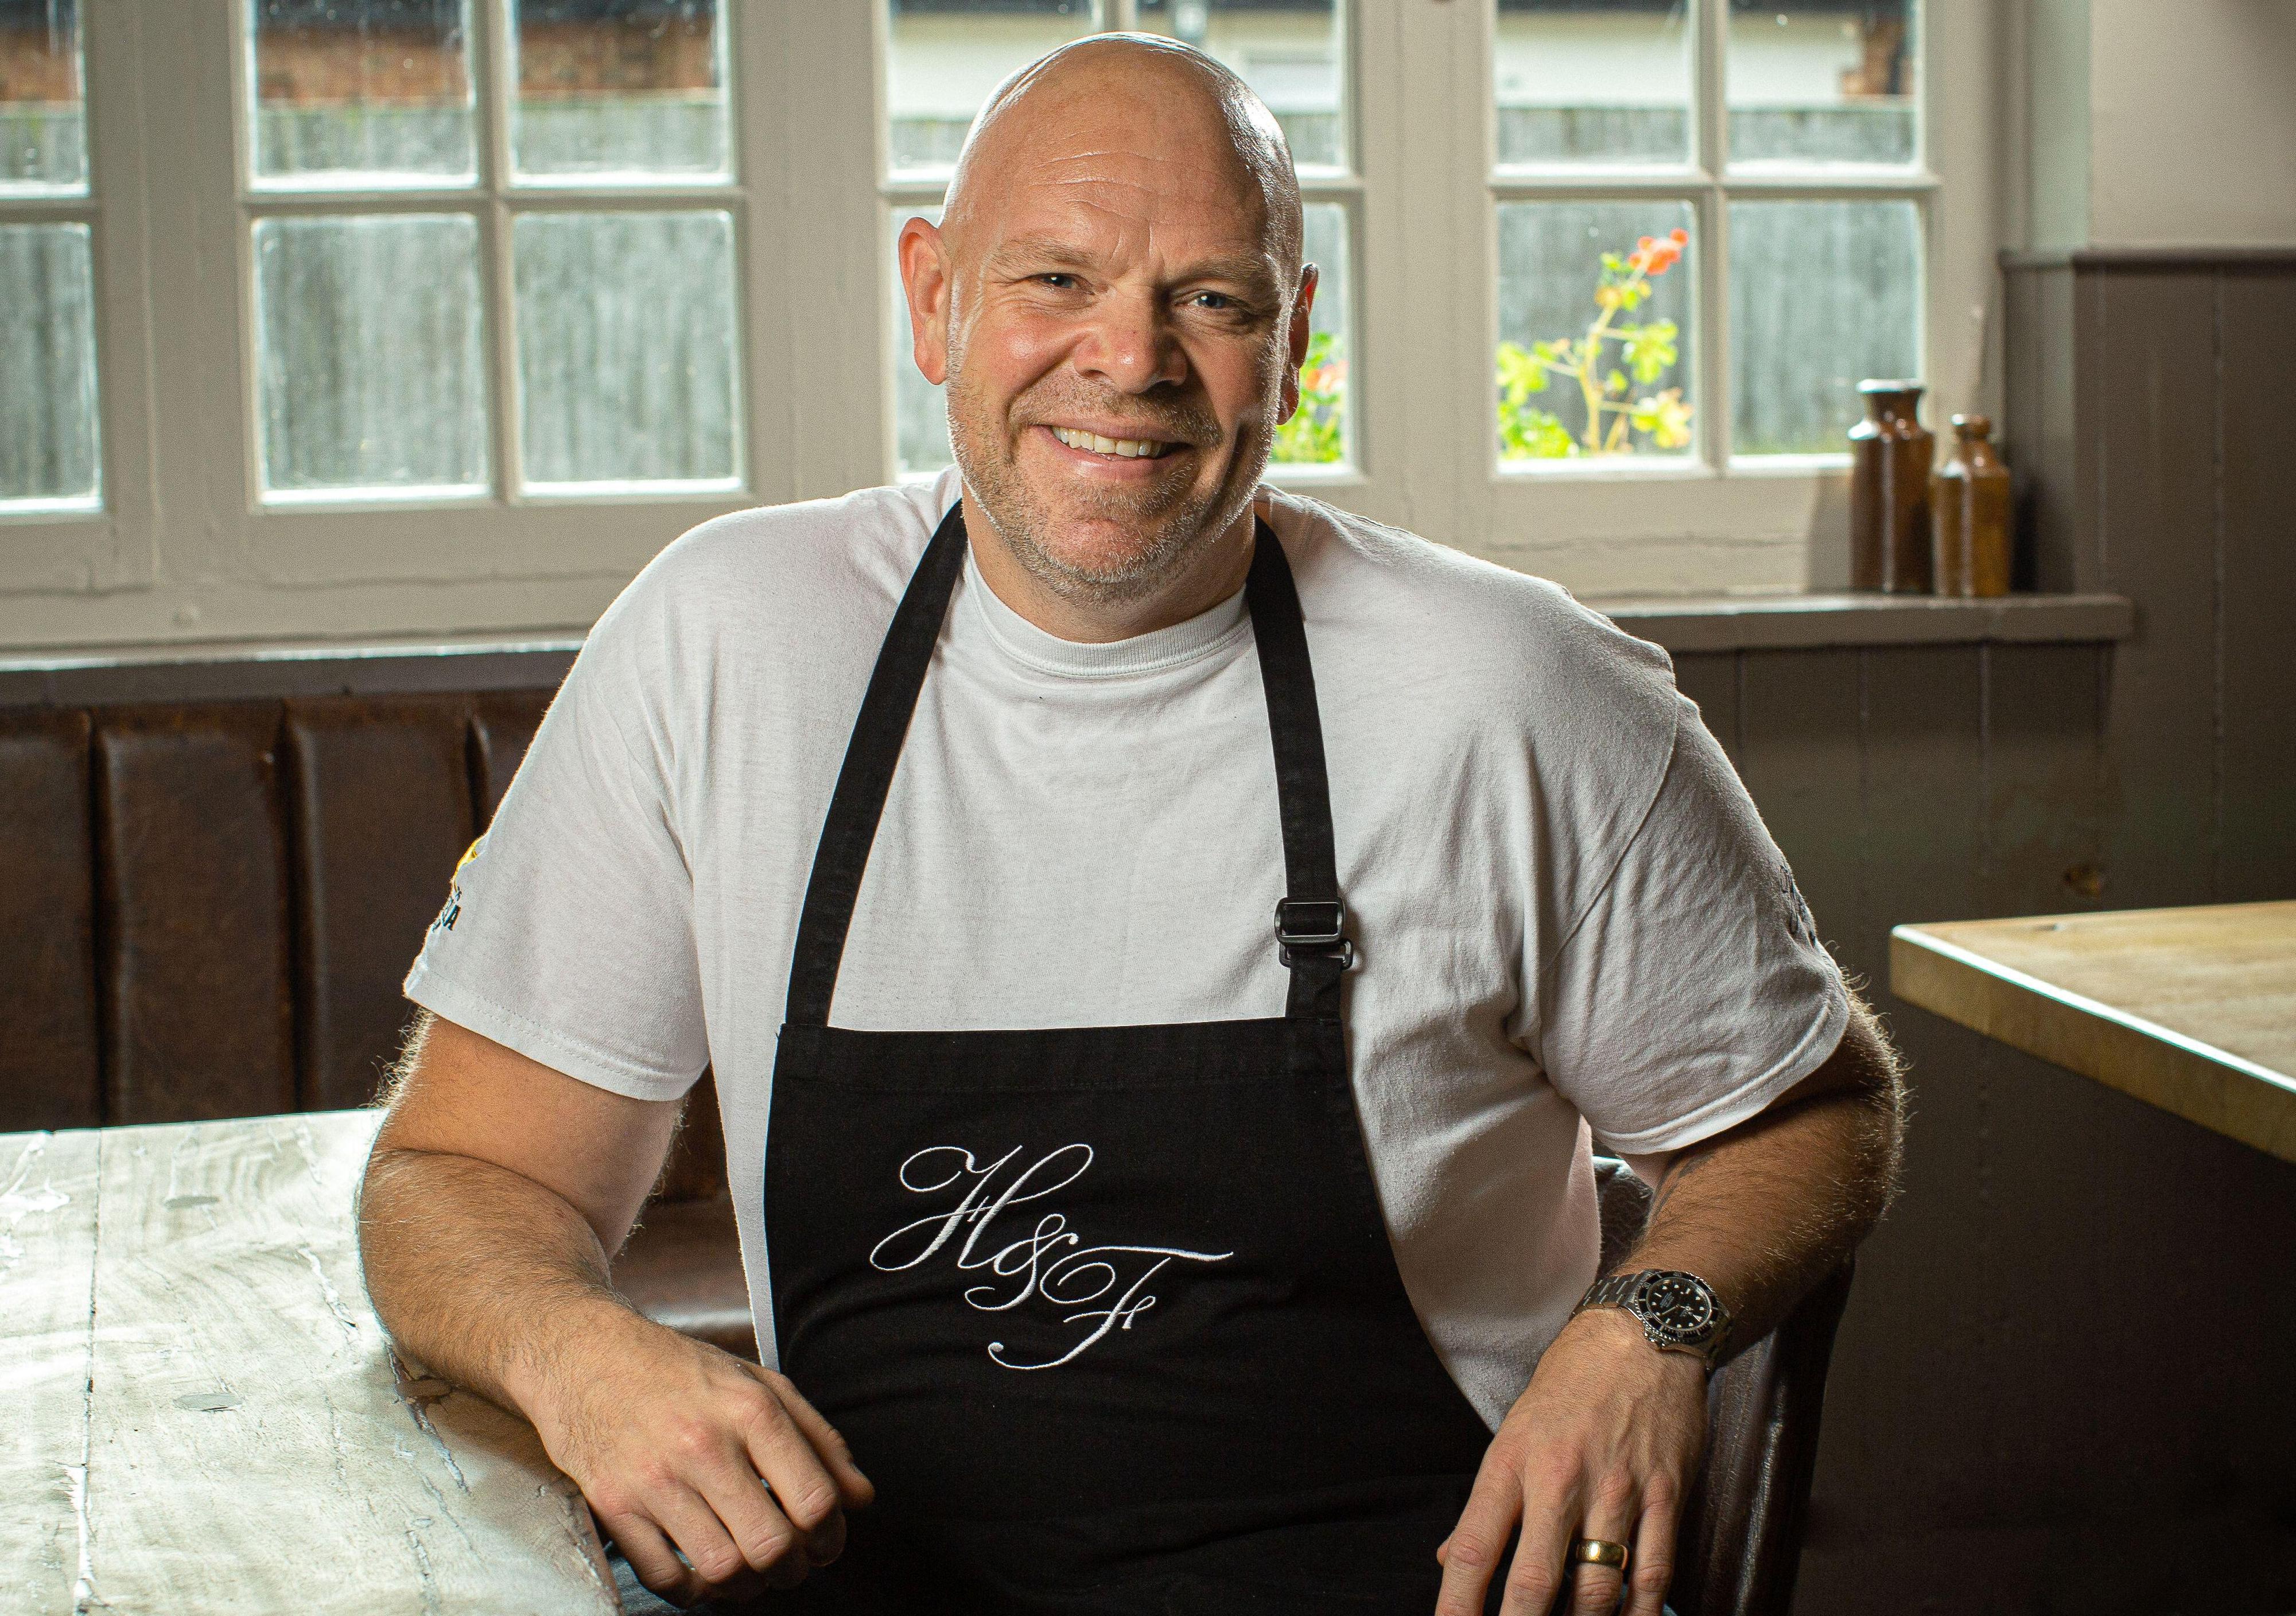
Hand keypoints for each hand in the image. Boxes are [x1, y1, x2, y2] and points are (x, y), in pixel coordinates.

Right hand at [515, 1300, 874, 1606]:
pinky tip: (704, 1574)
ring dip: (747, 1585)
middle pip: (771, 1544)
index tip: (826, 1541)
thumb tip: (859, 1497)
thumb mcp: (761, 1384)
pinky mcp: (614, 1505)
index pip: (814, 1500)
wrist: (587, 1356)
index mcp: (751, 1410)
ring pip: (722, 1568)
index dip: (831, 1536)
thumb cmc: (680, 1371)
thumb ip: (819, 1439)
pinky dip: (693, 1592)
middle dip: (793, 1568)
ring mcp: (654, 1479)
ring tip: (751, 1571)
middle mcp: (704, 1445)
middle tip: (791, 1564)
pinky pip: (664, 1578)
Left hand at [1434, 1307, 1706, 1615]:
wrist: (1641, 1335)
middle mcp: (1561, 1480)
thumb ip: (1488, 1504)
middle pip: (1534, 1582)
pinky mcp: (1664, 1495)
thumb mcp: (1513, 1431)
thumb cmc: (1571, 1383)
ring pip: (1597, 1589)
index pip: (1475, 1548)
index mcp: (1513, 1462)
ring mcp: (1617, 1490)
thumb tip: (1452, 1561)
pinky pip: (1653, 1573)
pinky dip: (1639, 1612)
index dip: (1457, 1605)